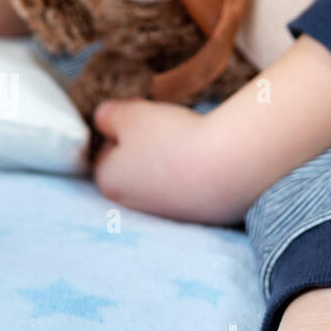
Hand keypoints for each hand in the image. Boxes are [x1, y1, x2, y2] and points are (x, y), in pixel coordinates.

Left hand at [92, 98, 243, 224]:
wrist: (227, 167)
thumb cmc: (171, 138)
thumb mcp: (132, 115)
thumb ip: (109, 115)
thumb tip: (102, 118)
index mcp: (108, 181)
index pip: (104, 150)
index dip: (123, 127)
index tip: (143, 114)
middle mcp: (130, 205)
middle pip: (131, 166)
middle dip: (144, 146)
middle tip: (165, 126)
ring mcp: (164, 213)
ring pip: (159, 178)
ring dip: (168, 159)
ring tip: (188, 141)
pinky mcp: (194, 216)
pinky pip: (186, 188)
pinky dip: (191, 173)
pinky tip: (205, 158)